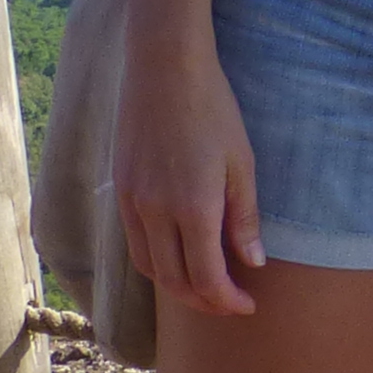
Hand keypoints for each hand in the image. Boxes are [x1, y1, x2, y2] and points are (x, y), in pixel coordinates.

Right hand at [115, 41, 265, 317]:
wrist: (164, 66)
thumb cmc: (213, 109)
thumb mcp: (241, 163)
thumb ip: (243, 217)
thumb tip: (251, 262)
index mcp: (193, 208)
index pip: (207, 278)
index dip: (227, 301)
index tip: (247, 305)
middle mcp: (156, 213)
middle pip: (175, 282)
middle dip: (204, 302)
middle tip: (229, 304)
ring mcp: (133, 202)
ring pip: (149, 268)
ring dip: (176, 287)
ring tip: (204, 287)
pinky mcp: (121, 189)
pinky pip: (134, 242)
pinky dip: (155, 262)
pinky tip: (175, 256)